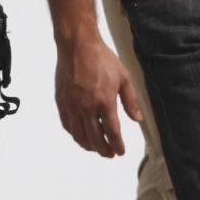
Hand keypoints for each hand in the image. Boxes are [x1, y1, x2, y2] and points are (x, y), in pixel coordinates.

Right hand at [55, 35, 142, 156]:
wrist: (78, 46)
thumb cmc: (101, 59)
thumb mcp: (124, 78)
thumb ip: (131, 101)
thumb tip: (137, 119)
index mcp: (105, 102)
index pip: (112, 132)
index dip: (117, 146)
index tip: (120, 151)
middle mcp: (87, 107)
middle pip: (95, 139)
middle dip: (104, 150)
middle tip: (110, 154)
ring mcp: (72, 106)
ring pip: (79, 135)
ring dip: (89, 146)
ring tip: (96, 148)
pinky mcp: (62, 102)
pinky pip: (67, 125)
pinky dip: (75, 134)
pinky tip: (81, 135)